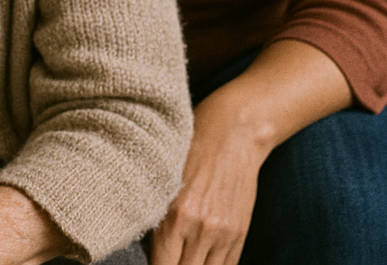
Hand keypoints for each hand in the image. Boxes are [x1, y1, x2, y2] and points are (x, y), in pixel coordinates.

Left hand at [151, 41, 351, 264]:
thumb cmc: (188, 150)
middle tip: (164, 257)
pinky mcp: (239, 233)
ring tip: (181, 256)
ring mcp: (223, 233)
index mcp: (174, 216)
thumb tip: (146, 250)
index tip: (151, 262)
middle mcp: (200, 229)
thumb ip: (155, 218)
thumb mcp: (162, 182)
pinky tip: (199, 257)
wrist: (232, 134)